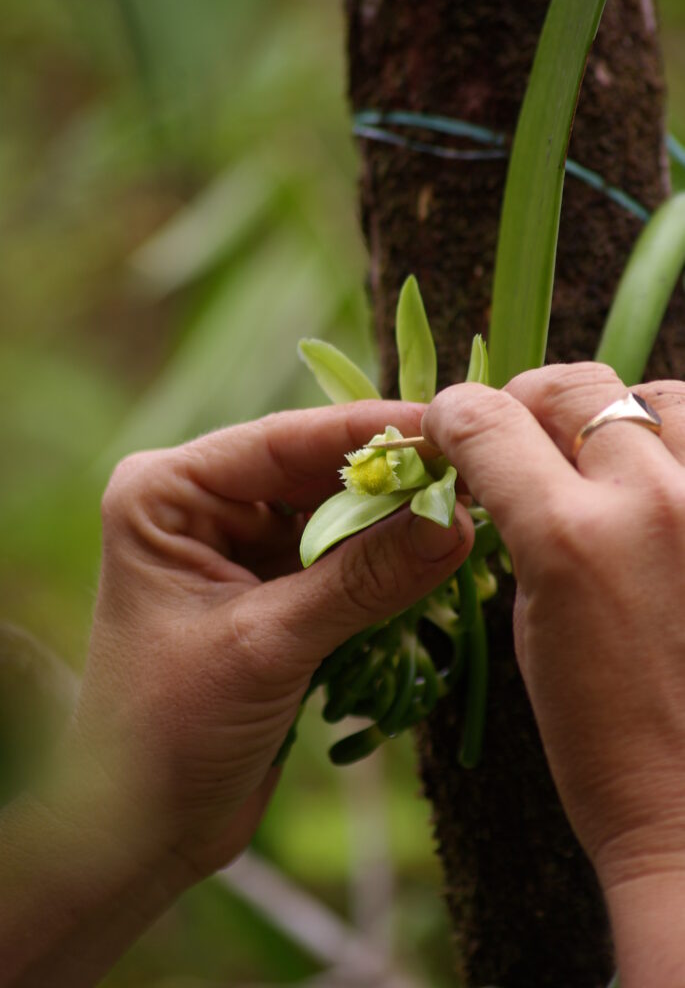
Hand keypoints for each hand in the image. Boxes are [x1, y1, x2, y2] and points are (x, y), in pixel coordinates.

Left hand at [68, 400, 470, 879]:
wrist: (144, 829)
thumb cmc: (169, 735)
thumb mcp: (267, 645)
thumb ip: (364, 580)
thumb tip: (455, 521)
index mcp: (166, 494)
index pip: (280, 441)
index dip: (366, 432)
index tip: (446, 426)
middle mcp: (200, 507)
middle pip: (312, 472)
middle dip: (389, 479)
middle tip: (474, 472)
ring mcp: (238, 549)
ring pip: (333, 515)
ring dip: (394, 522)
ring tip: (469, 511)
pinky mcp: (271, 592)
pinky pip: (341, 561)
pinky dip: (385, 563)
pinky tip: (436, 558)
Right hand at [424, 363, 684, 986]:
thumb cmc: (604, 745)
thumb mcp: (533, 629)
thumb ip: (526, 532)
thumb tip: (514, 476)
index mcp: (568, 538)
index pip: (486, 422)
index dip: (454, 416)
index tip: (449, 427)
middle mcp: (650, 501)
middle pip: (573, 387)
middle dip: (528, 403)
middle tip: (518, 436)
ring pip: (656, 395)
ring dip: (614, 415)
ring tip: (600, 457)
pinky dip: (673, 446)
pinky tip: (658, 488)